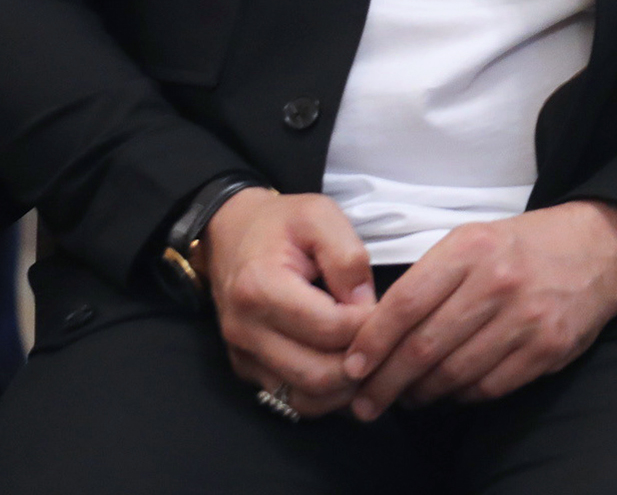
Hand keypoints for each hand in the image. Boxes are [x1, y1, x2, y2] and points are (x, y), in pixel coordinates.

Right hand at [205, 189, 377, 419]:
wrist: (231, 234)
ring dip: (346, 388)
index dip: (368, 324)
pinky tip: (348, 370)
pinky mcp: (248, 371)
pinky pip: (292, 400)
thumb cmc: (281, 224)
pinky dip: (326, 395)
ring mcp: (243, 356)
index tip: (386, 308)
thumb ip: (348, 258)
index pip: (331, 329)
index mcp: (261, 288)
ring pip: (306, 399)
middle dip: (362, 364)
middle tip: (386, 341)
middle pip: (318, 374)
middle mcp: (246, 331)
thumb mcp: (320, 216)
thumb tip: (366, 306)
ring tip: (371, 357)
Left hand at [341, 201, 616, 418]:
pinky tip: (450, 392)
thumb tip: (377, 333)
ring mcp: (526, 316)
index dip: (371, 342)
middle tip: (365, 402)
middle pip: (424, 347)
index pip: (405, 303)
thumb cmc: (522, 248)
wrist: (599, 248)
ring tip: (406, 398)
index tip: (352, 367)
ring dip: (421, 394)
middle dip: (386, 382)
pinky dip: (461, 396)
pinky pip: (489, 386)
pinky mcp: (549, 346)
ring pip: (454, 373)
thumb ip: (429, 278)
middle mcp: (498, 281)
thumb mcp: (473, 239)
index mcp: (471, 248)